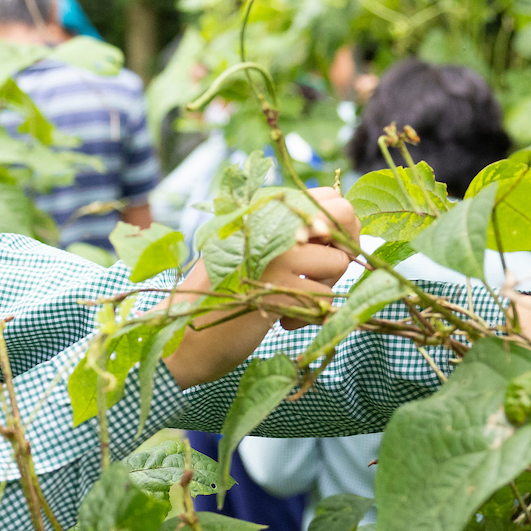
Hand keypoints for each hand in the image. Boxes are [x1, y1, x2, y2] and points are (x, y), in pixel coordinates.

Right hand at [163, 187, 357, 386]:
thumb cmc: (223, 293)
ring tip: (288, 299)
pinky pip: (326, 298)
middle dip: (343, 248)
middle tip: (320, 274)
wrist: (184, 333)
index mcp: (262, 210)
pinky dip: (310, 314)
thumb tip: (346, 222)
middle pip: (344, 215)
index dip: (340, 225)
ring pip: (338, 263)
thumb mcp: (250, 248)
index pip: (329, 197)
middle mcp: (270, 223)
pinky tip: (280, 319)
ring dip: (323, 289)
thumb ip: (287, 230)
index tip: (327, 250)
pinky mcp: (280, 289)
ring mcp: (276, 255)